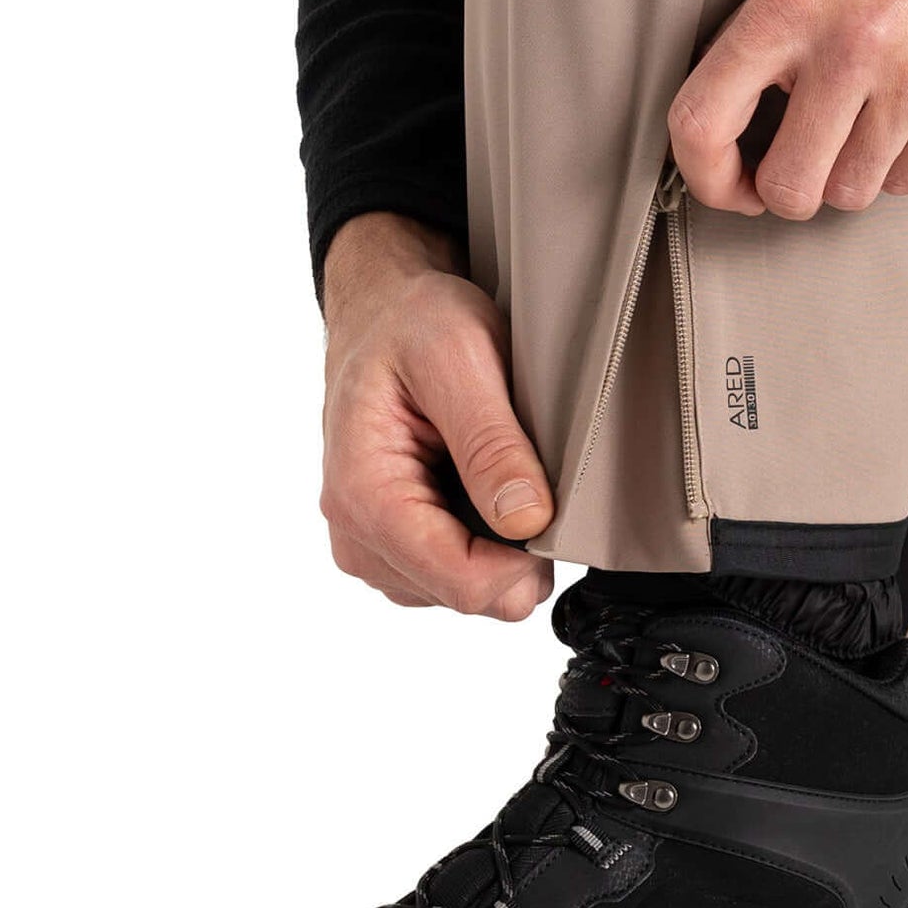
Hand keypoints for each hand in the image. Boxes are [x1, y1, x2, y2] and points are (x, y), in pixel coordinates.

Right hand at [319, 213, 553, 619]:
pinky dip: (484, 541)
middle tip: (525, 475)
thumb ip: (491, 443)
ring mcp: (372, 547)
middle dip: (514, 551)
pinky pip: (456, 576)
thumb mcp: (461, 357)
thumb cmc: (413, 323)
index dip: (525, 561)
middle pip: (468, 595)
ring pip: (466, 592)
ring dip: (499, 545)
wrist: (383, 312)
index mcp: (364, 495)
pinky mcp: (392, 547)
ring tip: (494, 472)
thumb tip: (525, 520)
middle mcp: (357, 536)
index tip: (551, 508)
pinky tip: (480, 487)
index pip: (462, 583)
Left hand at [668, 0, 907, 218]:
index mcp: (791, 1)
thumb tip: (739, 115)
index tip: (727, 183)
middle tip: (804, 165)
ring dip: (855, 170)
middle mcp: (848, 45)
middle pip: (789, 187)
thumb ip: (773, 31)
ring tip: (873, 114)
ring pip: (853, 192)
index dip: (706, 175)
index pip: (702, 121)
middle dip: (790, 190)